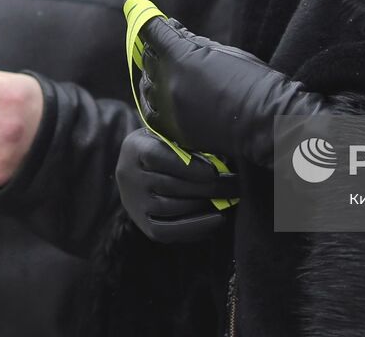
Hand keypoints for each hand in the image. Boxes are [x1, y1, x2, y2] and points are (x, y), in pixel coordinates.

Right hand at [116, 129, 239, 242]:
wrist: (135, 168)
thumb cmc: (164, 144)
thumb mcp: (169, 133)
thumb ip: (188, 141)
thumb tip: (223, 156)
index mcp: (135, 147)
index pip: (158, 156)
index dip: (188, 166)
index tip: (215, 171)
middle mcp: (129, 176)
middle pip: (170, 185)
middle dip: (207, 187)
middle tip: (235, 186)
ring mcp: (134, 202)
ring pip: (171, 208)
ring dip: (204, 206)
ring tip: (229, 200)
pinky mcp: (142, 223)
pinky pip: (167, 231)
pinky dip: (194, 228)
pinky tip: (216, 220)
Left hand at [138, 19, 323, 167]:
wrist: (267, 122)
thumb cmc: (255, 82)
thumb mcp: (224, 52)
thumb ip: (191, 40)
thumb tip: (171, 28)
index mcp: (182, 59)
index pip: (153, 31)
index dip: (143, 15)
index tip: (133, 2)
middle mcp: (169, 84)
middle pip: (148, 57)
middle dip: (154, 45)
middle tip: (162, 38)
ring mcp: (169, 110)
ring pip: (147, 83)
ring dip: (154, 71)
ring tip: (169, 67)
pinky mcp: (173, 130)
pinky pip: (152, 110)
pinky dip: (154, 98)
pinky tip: (164, 92)